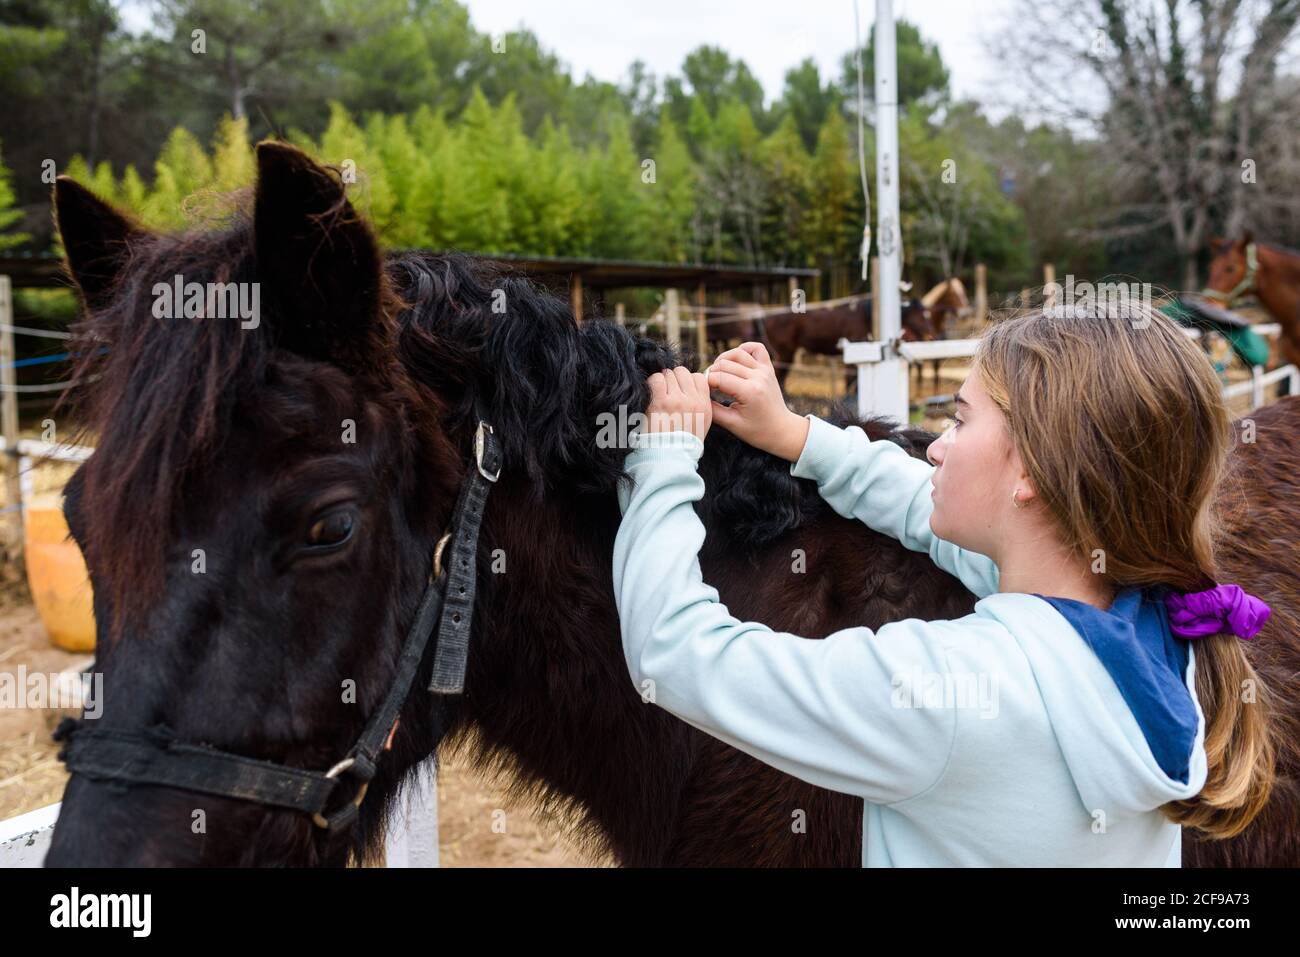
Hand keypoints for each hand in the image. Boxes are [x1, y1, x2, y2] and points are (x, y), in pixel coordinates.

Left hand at [645, 366, 711, 440]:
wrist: (670, 457)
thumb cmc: (683, 441)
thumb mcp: (702, 423)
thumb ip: (699, 402)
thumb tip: (689, 384)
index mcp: (704, 405)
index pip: (698, 377)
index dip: (687, 380)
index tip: (680, 389)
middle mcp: (692, 400)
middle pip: (682, 372)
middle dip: (673, 379)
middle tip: (667, 391)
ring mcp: (676, 400)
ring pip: (668, 374)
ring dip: (661, 381)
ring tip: (658, 394)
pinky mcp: (660, 402)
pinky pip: (655, 379)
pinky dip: (652, 383)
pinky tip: (651, 395)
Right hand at [706, 342, 809, 461]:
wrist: (781, 430)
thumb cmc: (757, 431)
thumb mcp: (731, 424)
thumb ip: (712, 410)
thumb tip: (698, 396)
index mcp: (749, 392)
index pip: (718, 378)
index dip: (705, 383)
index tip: (702, 392)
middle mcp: (758, 377)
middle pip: (724, 364)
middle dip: (711, 373)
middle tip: (708, 386)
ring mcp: (764, 371)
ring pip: (737, 353)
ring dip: (723, 360)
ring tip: (718, 373)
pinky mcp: (768, 368)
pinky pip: (756, 348)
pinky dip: (744, 349)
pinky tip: (736, 361)